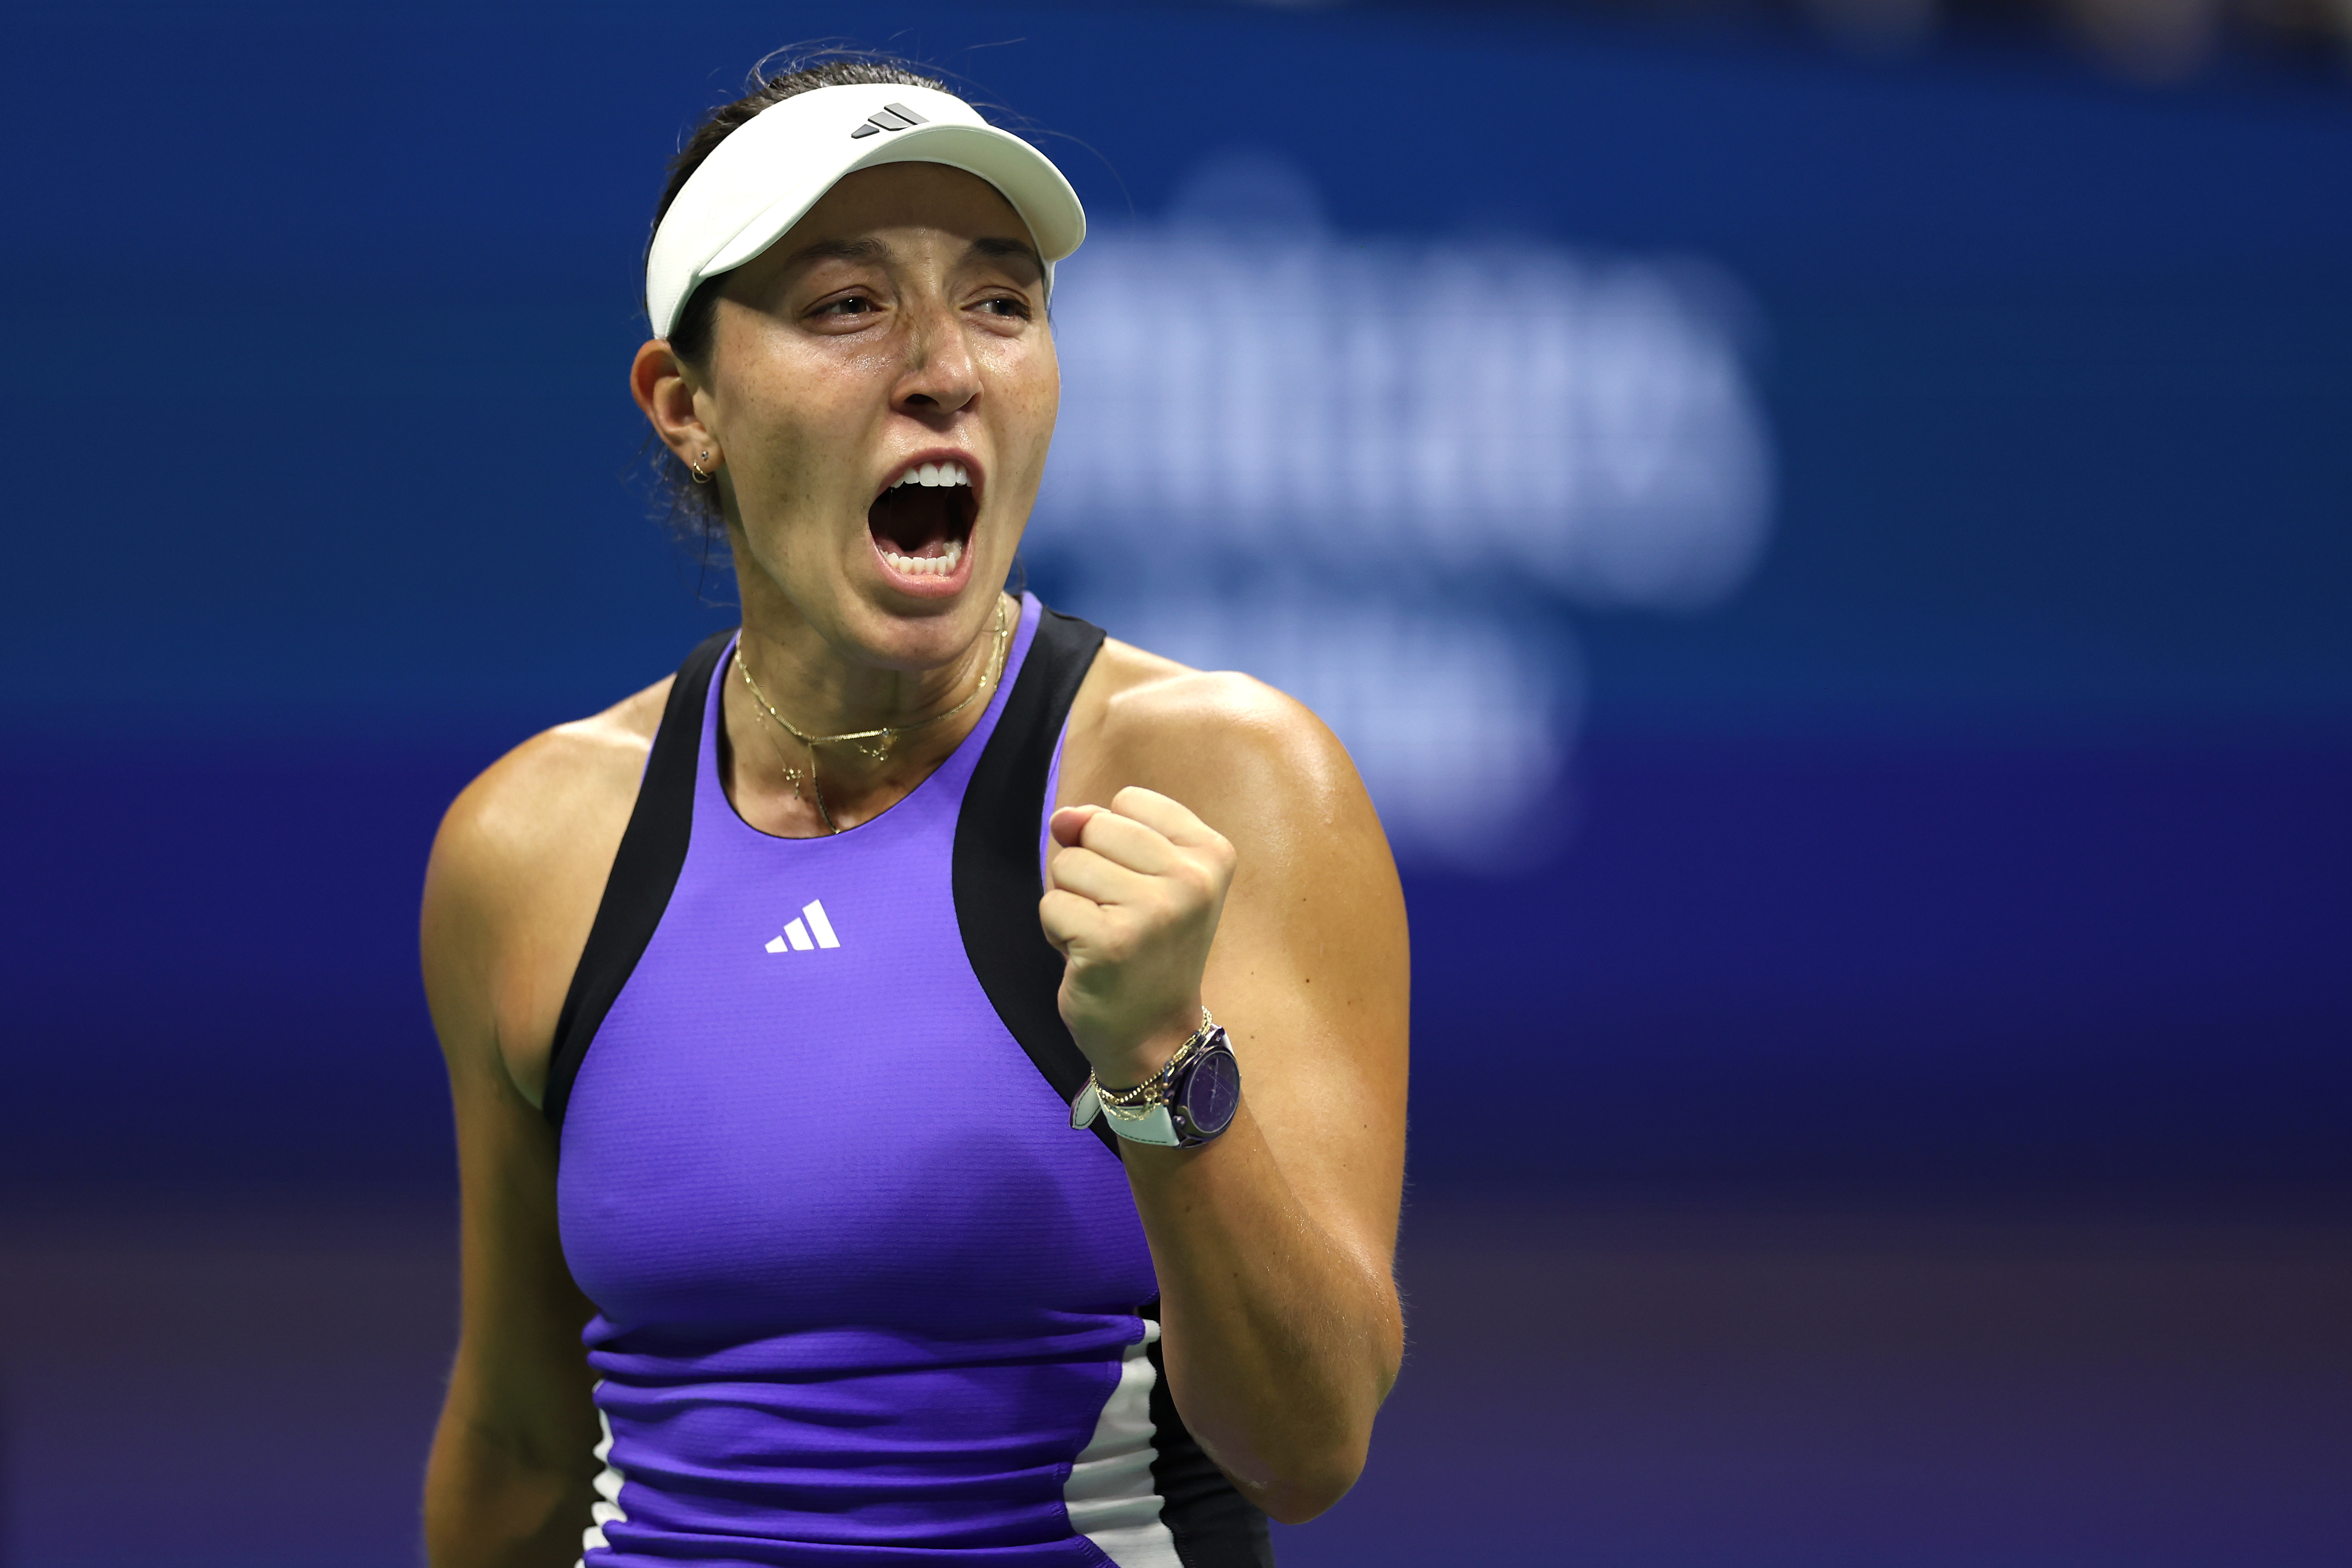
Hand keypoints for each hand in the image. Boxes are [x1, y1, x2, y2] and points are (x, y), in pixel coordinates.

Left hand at [1040, 786, 1236, 1087]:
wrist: (1155, 1035)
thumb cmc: (1147, 949)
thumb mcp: (1145, 877)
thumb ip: (1106, 830)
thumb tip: (1062, 817)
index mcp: (1212, 853)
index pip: (1129, 801)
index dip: (1117, 841)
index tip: (1142, 888)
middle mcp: (1192, 879)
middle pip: (1096, 826)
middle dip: (1089, 870)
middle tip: (1119, 917)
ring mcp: (1153, 911)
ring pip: (1068, 863)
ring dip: (1072, 901)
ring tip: (1103, 935)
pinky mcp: (1111, 942)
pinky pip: (1051, 904)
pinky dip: (1057, 931)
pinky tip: (1088, 957)